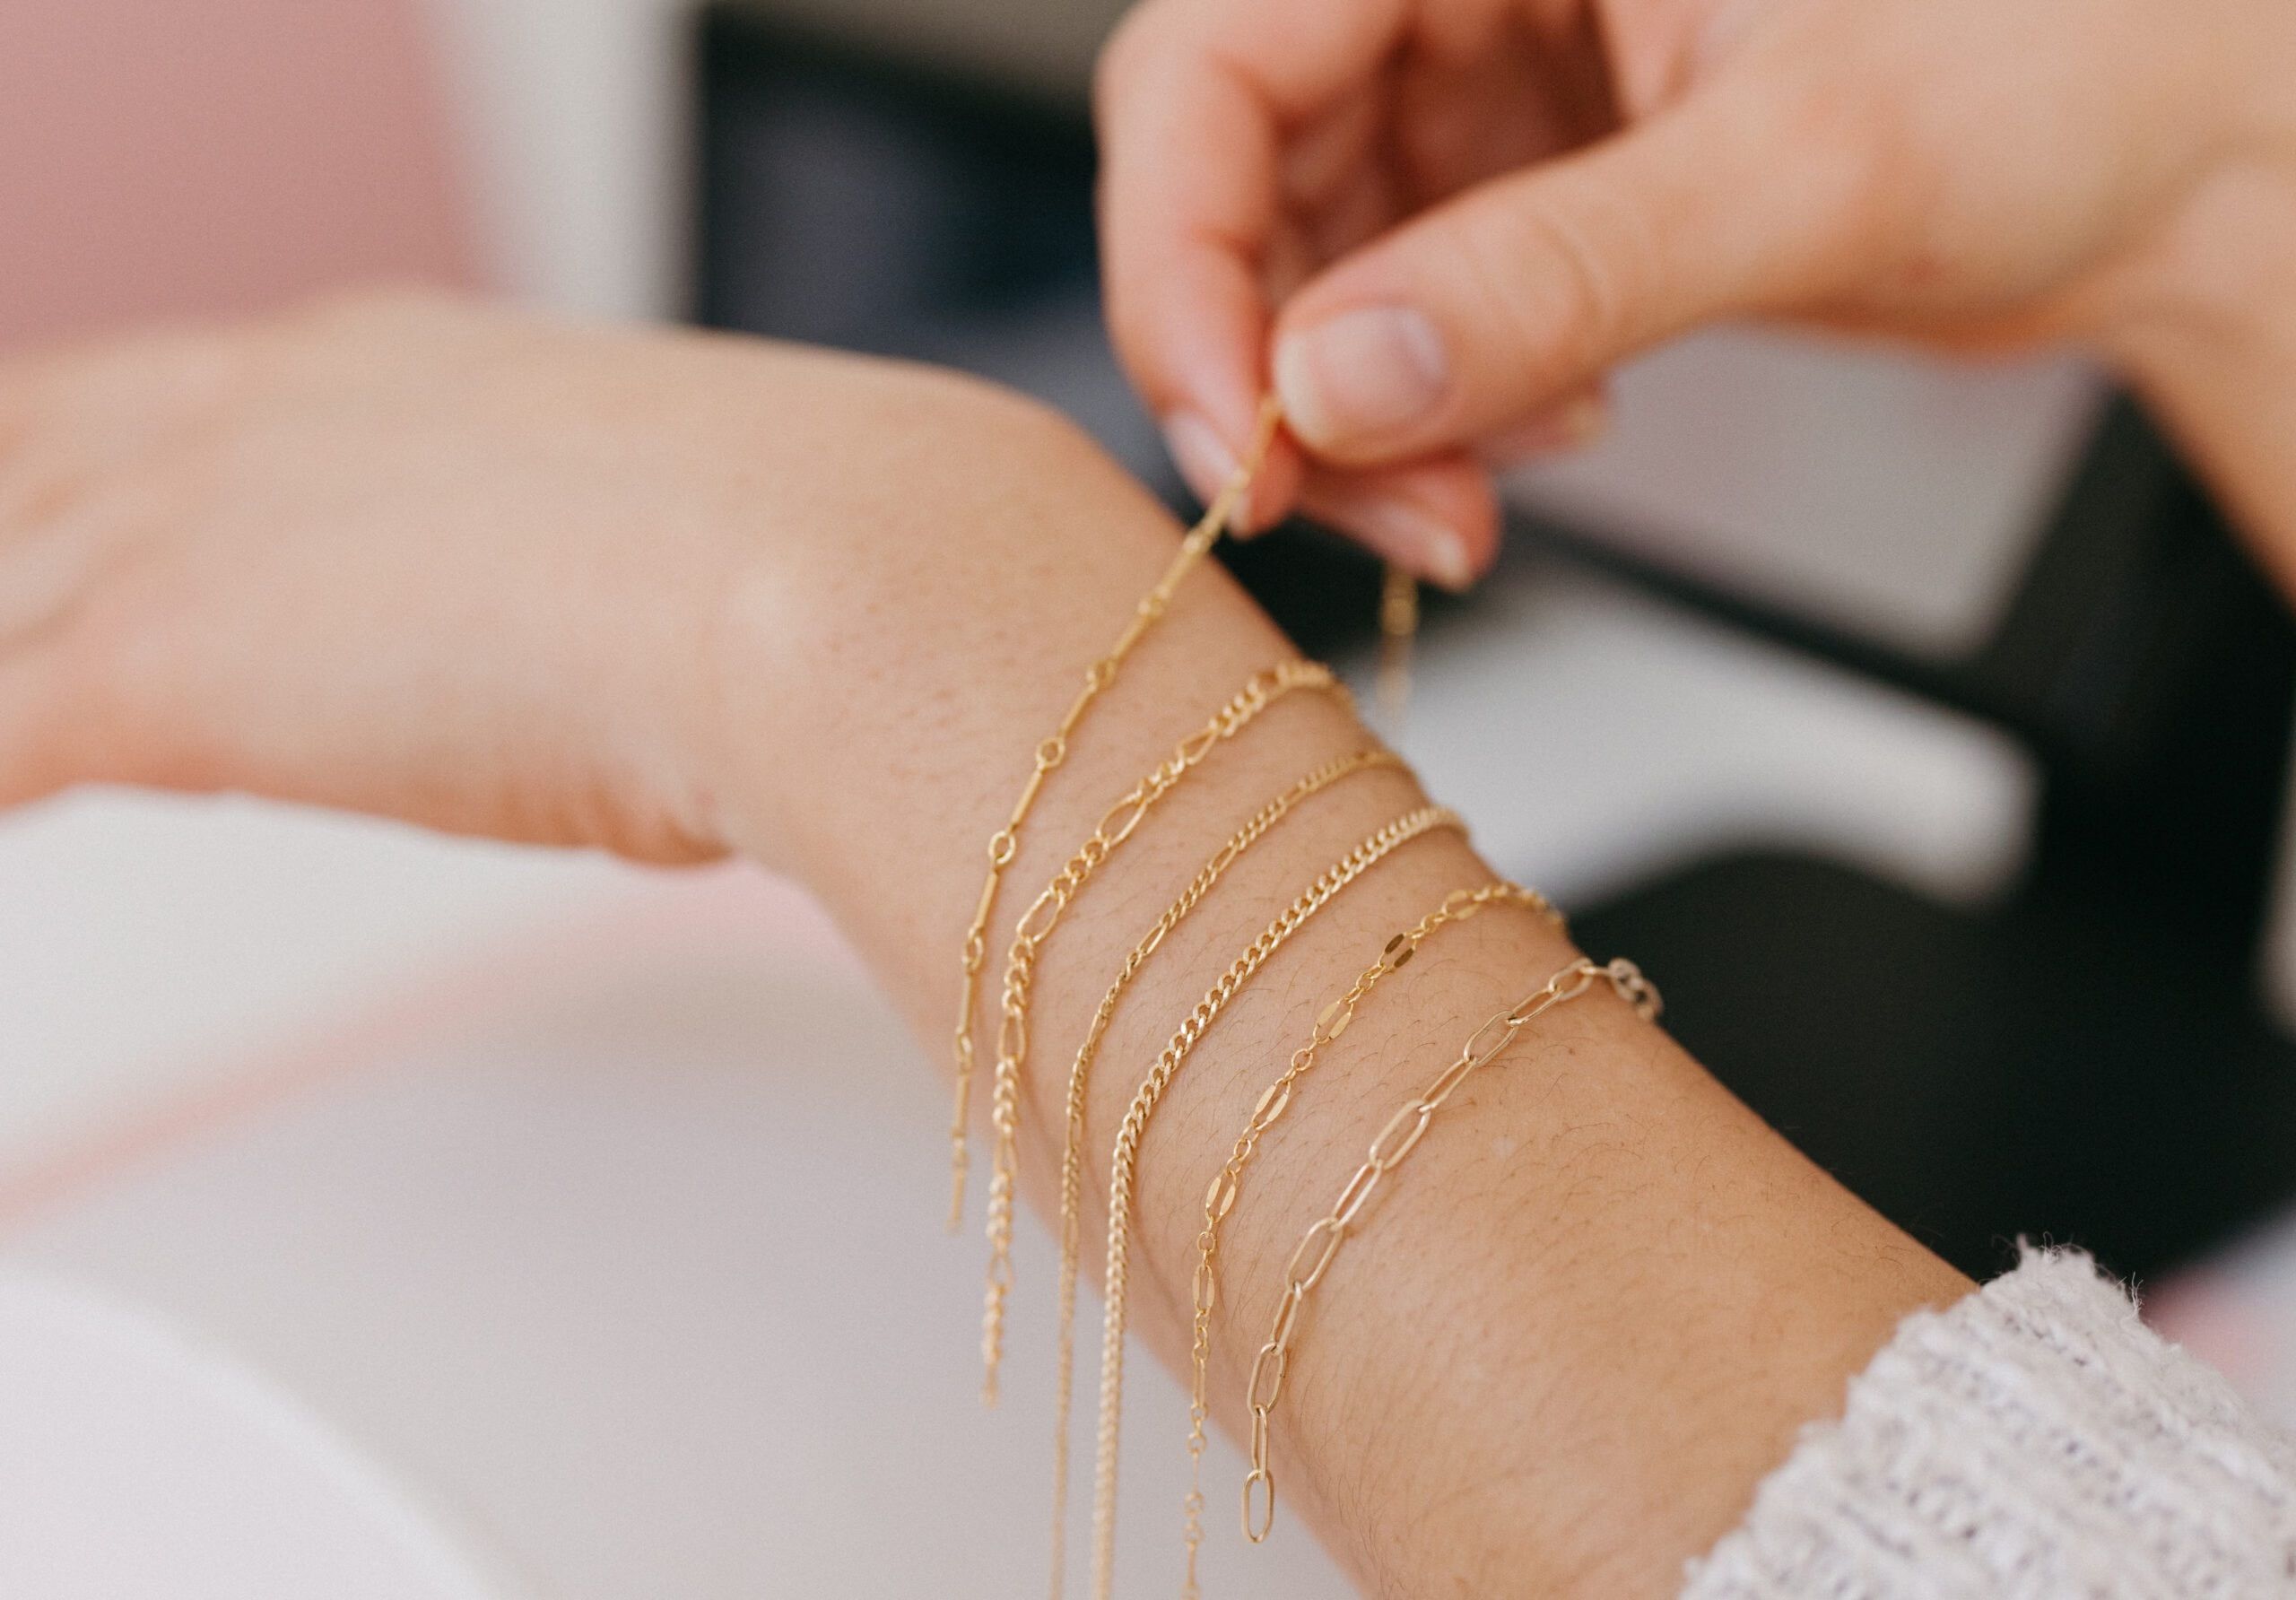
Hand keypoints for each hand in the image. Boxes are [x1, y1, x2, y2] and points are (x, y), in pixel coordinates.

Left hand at [0, 291, 1072, 863]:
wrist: (839, 585)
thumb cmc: (818, 563)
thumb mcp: (678, 531)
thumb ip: (595, 565)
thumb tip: (632, 638)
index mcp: (378, 367)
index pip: (146, 407)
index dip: (65, 467)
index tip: (44, 516)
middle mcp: (257, 417)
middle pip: (20, 465)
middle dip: (7, 539)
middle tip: (12, 622)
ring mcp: (192, 535)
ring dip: (3, 644)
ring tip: (21, 715)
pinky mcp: (163, 678)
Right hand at [1097, 0, 2295, 585]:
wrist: (2168, 153)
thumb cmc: (2065, 62)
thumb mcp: (1807, 163)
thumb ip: (1558, 270)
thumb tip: (1334, 384)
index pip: (1210, 65)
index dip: (1181, 260)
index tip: (1243, 438)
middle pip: (1235, 178)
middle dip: (1282, 372)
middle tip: (1366, 507)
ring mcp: (1484, 81)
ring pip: (1307, 267)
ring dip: (1362, 417)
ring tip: (1483, 489)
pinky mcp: (1522, 180)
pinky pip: (1398, 312)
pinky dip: (1436, 408)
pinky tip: (1546, 424)